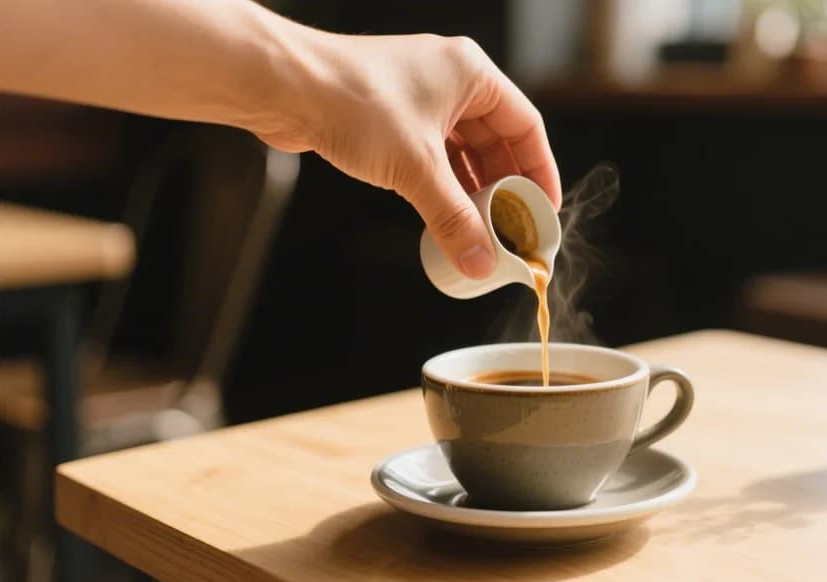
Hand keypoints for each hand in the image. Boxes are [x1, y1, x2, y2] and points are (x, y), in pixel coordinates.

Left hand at [256, 33, 561, 278]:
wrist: (282, 87)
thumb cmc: (351, 101)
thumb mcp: (416, 169)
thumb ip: (454, 219)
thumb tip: (482, 262)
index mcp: (472, 74)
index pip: (526, 126)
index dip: (540, 172)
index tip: (545, 211)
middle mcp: (450, 80)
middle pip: (496, 141)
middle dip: (506, 188)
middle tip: (513, 229)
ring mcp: (420, 97)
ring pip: (463, 151)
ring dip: (473, 191)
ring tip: (483, 229)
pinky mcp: (392, 117)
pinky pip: (433, 155)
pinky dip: (444, 185)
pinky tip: (447, 213)